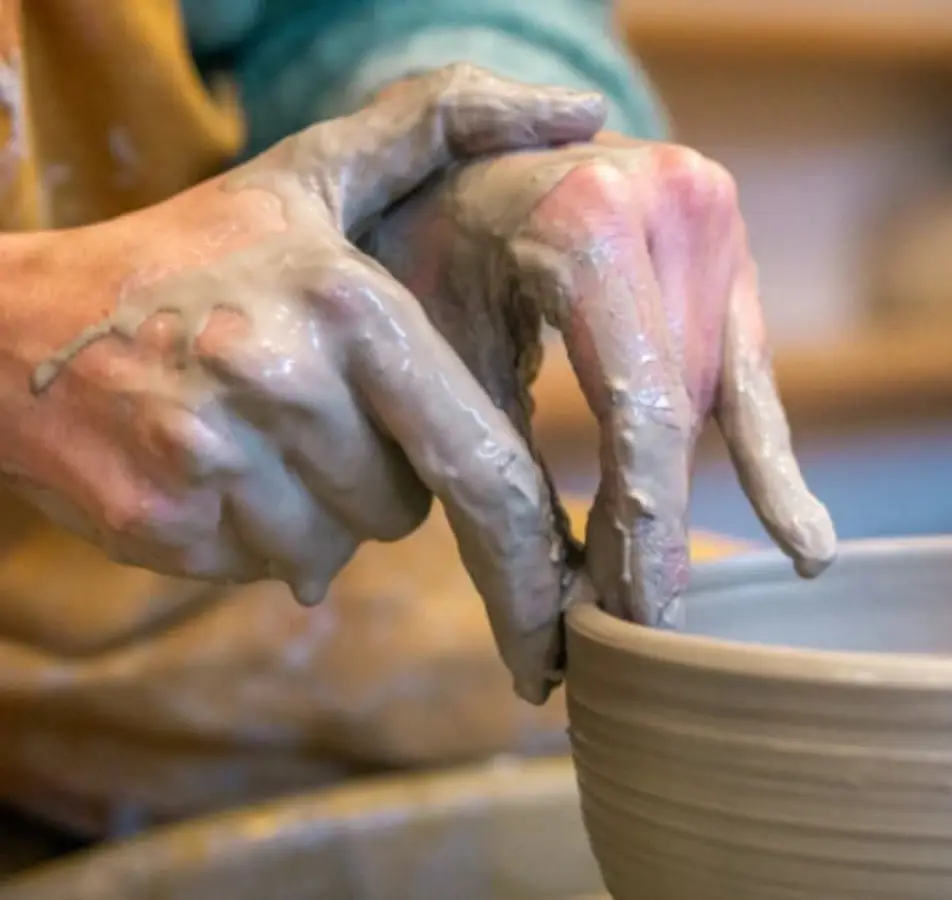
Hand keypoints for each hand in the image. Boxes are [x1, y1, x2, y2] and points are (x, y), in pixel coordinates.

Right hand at [0, 65, 603, 611]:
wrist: (19, 326)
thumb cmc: (194, 254)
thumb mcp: (312, 178)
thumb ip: (441, 130)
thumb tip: (580, 113)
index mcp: (346, 302)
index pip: (475, 449)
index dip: (507, 505)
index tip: (523, 532)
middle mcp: (281, 376)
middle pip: (403, 506)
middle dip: (383, 483)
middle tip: (325, 421)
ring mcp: (213, 455)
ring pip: (336, 547)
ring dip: (316, 515)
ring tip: (260, 440)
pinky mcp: (162, 521)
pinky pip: (267, 569)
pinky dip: (254, 539)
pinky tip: (216, 473)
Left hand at [364, 133, 836, 697]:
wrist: (456, 150)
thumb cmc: (420, 251)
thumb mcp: (438, 353)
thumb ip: (493, 478)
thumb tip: (538, 634)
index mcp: (586, 218)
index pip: (642, 412)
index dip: (645, 530)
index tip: (634, 623)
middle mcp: (669, 202)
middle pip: (684, 411)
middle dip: (656, 526)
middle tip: (631, 628)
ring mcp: (710, 214)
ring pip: (715, 398)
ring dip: (684, 498)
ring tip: (667, 601)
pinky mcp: (726, 239)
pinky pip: (748, 367)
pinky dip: (761, 455)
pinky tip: (803, 544)